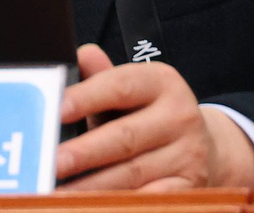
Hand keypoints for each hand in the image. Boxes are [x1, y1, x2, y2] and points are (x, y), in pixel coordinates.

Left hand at [55, 44, 253, 190]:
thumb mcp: (128, 91)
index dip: (85, 98)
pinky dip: (121, 204)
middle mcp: (180, 115)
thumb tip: (78, 56)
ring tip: (59, 193)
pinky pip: (150, 200)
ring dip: (91, 187)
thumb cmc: (147, 116)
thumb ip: (100, 76)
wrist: (203, 147)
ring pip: (132, 174)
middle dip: (83, 153)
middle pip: (124, 136)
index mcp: (161, 82)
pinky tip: (90, 205)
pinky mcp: (190, 187)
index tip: (55, 110)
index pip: (119, 86)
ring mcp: (188, 154)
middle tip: (49, 163)